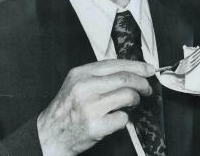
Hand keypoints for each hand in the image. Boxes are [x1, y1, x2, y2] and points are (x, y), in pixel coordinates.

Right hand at [37, 59, 154, 155]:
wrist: (50, 135)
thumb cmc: (68, 108)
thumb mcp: (77, 83)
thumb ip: (98, 75)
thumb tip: (130, 70)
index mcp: (81, 73)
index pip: (115, 64)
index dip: (137, 66)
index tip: (150, 69)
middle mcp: (85, 87)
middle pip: (125, 79)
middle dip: (142, 83)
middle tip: (147, 88)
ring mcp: (90, 107)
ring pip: (127, 96)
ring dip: (135, 100)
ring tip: (133, 103)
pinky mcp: (96, 125)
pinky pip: (123, 118)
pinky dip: (125, 118)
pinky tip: (118, 118)